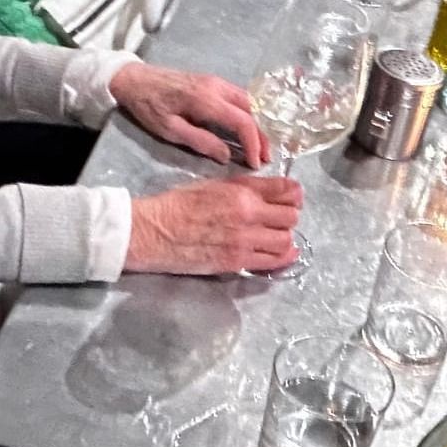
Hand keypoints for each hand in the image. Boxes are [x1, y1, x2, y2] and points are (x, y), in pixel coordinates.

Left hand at [110, 63, 266, 166]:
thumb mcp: (170, 130)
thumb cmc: (148, 106)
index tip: (255, 163)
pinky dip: (248, 114)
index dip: (253, 144)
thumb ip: (200, 142)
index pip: (242, 122)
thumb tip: (226, 155)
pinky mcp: (213, 81)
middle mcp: (217, 87)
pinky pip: (240, 97)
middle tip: (264, 157)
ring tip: (258, 146)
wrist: (134, 79)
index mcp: (206, 100)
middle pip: (252, 111)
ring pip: (249, 102)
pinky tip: (246, 128)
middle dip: (262, 135)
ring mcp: (216, 81)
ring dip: (257, 124)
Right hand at [126, 175, 302, 273]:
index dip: (293, 195)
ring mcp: (243, 241)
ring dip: (284, 238)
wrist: (153, 232)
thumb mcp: (213, 184)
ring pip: (286, 240)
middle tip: (278, 220)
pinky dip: (281, 257)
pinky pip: (272, 262)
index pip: (288, 191)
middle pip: (291, 217)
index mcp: (241, 191)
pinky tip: (280, 253)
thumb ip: (245, 188)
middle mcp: (247, 214)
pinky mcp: (236, 262)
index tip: (289, 199)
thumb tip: (272, 191)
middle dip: (288, 217)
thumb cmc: (178, 204)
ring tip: (272, 236)